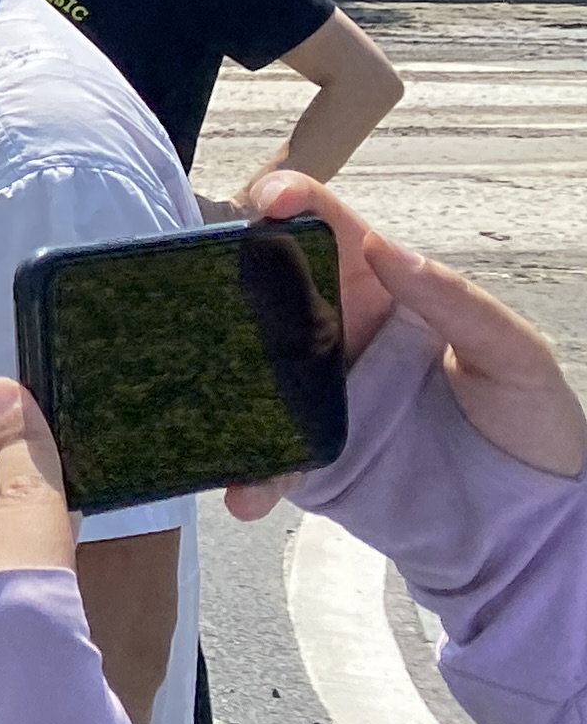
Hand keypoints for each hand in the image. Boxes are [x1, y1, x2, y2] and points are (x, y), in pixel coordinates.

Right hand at [227, 173, 586, 512]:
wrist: (525, 522)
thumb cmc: (528, 422)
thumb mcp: (515, 355)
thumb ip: (456, 301)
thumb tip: (380, 247)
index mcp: (380, 292)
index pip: (326, 229)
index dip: (289, 200)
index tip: (266, 203)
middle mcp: (332, 333)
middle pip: (261, 288)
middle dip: (219, 279)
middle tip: (195, 291)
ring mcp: (311, 395)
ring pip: (242, 370)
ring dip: (212, 380)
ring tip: (197, 400)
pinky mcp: (304, 456)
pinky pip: (262, 458)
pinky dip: (247, 475)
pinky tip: (246, 494)